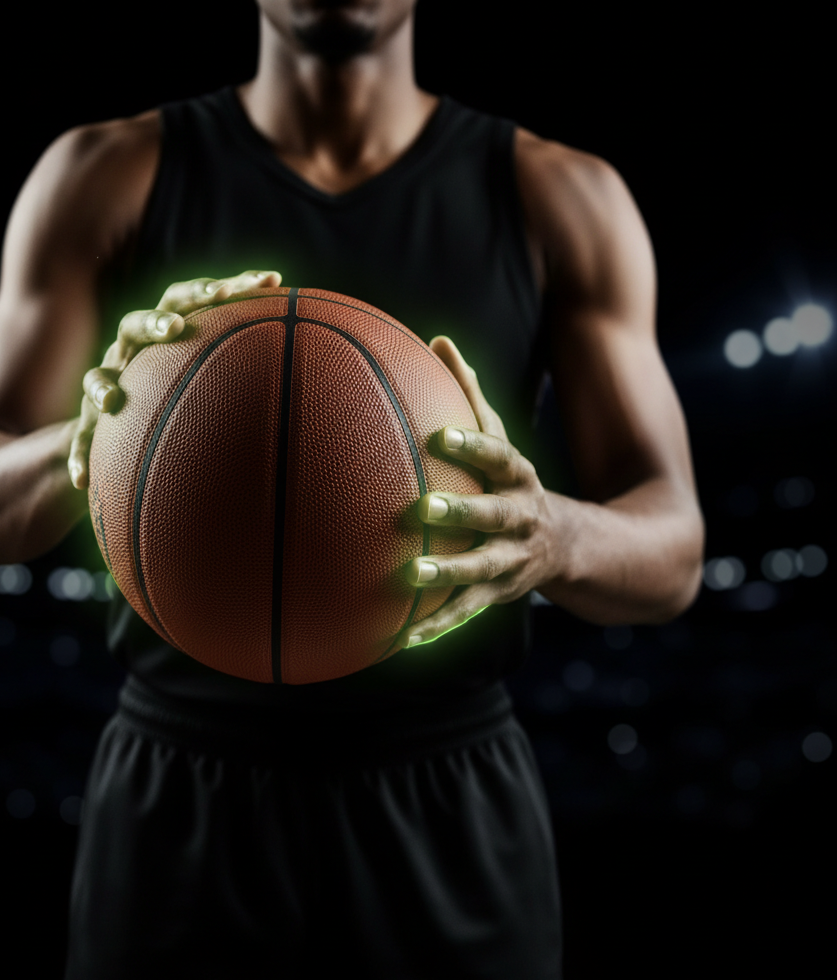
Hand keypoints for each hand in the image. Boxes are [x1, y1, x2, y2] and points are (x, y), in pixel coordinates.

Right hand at [68, 269, 281, 487]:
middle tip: (179, 329)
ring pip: (98, 376)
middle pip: (138, 324)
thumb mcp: (212, 379)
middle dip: (158, 324)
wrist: (119, 428)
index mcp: (167, 334)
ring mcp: (108, 385)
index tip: (268, 281)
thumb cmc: (182, 399)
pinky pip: (78, 440)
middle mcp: (133, 352)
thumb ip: (253, 369)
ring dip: (103, 384)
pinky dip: (78, 456)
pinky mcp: (87, 425)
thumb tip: (319, 369)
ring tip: (115, 397)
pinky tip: (80, 481)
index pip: (191, 300)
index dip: (225, 288)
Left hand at [400, 336, 561, 648]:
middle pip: (493, 516)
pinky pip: (467, 612)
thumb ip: (471, 395)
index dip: (473, 447)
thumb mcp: (504, 442)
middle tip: (421, 510)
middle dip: (462, 513)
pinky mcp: (500, 594)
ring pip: (481, 569)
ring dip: (449, 574)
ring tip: (410, 577)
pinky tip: (403, 640)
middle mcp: (520, 518)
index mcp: (518, 478)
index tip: (440, 438)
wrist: (577, 547)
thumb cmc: (516, 482)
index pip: (498, 457)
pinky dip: (438, 626)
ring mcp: (513, 560)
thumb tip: (439, 339)